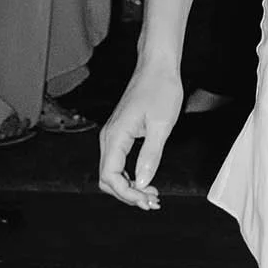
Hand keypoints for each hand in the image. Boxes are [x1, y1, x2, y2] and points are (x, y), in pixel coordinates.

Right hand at [97, 53, 181, 208]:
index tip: (148, 198)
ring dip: (129, 188)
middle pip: (107, 179)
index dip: (128, 194)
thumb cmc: (160, 89)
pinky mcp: (120, 134)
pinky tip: (145, 181)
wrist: (157, 66)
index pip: (110, 176)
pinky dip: (129, 176)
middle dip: (128, 195)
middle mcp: (109, 137)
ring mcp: (113, 136)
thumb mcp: (161, 125)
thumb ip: (150, 156)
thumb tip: (142, 182)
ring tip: (151, 195)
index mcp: (116, 136)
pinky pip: (117, 162)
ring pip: (112, 172)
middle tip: (152, 201)